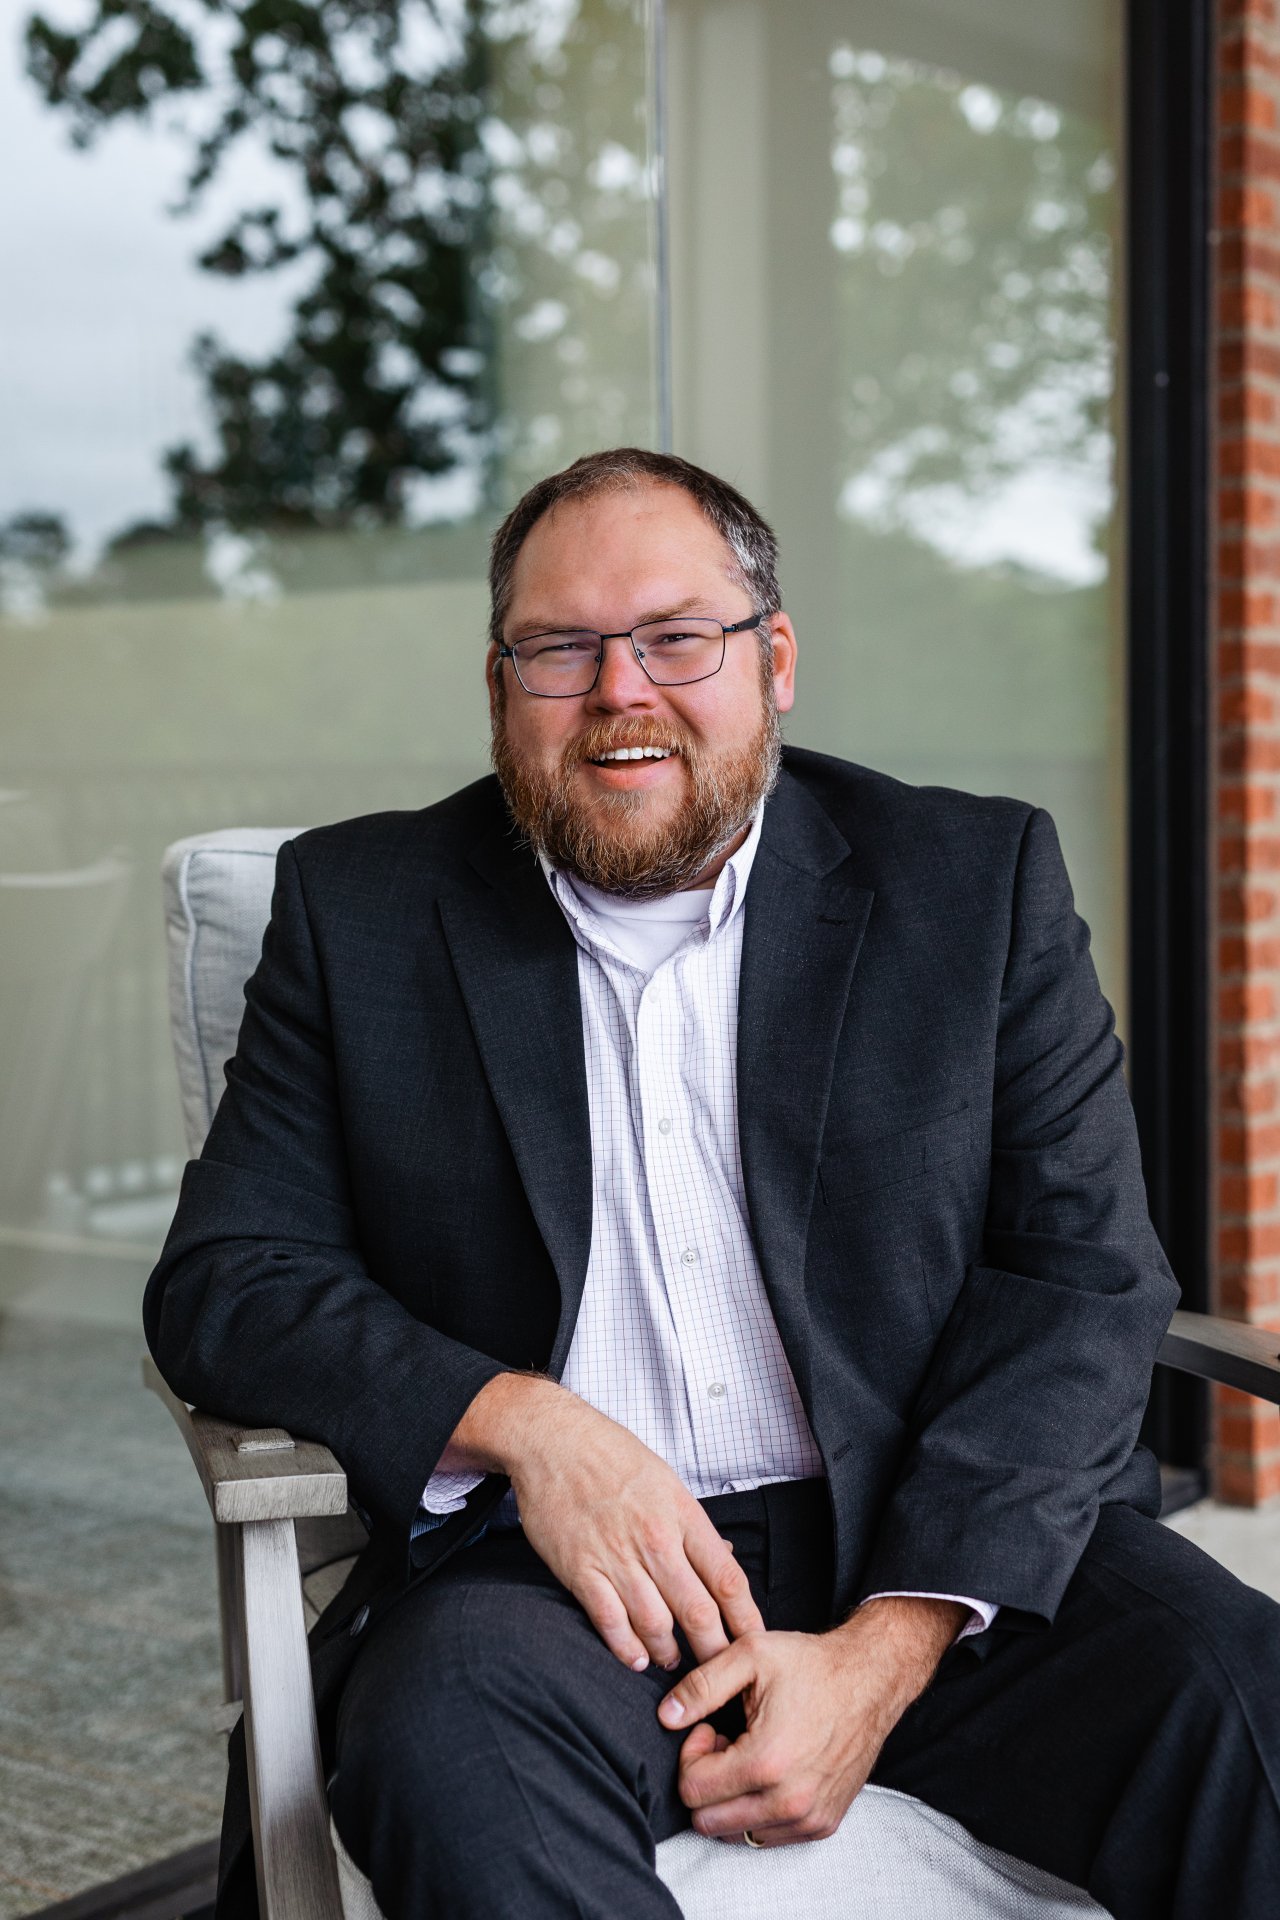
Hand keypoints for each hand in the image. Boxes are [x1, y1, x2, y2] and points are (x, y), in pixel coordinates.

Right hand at [446, 1374, 764, 1671]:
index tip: (755, 1641)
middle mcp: (656, 1540)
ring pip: (655, 1624)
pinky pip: (610, 1621)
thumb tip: (724, 1556)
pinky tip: (635, 1658)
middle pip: (698, 1611)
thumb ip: (694, 1524)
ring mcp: (617, 1557)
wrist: (552, 1440)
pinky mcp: (582, 1569)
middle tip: (720, 1670)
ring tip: (673, 1662)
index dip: (746, 1618)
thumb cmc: (611, 1455)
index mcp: (683, 1515)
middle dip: (714, 1650)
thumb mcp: (666, 1480)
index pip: (728, 1578)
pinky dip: (625, 1647)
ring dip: (668, 1652)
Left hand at [657, 1596, 966, 1846]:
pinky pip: (767, 1837)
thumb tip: (665, 1717)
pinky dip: (756, 1810)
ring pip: (735, 1834)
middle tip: (726, 1742)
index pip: (692, 1791)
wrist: (871, 1678)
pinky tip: (770, 1769)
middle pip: (707, 1822)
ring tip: (748, 1754)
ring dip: (730, 1798)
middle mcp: (789, 1801)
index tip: (710, 1727)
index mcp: (766, 1762)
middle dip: (706, 1780)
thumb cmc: (811, 1664)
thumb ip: (700, 1686)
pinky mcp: (823, 1824)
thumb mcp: (750, 1655)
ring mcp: (808, 1818)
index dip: (691, 1754)